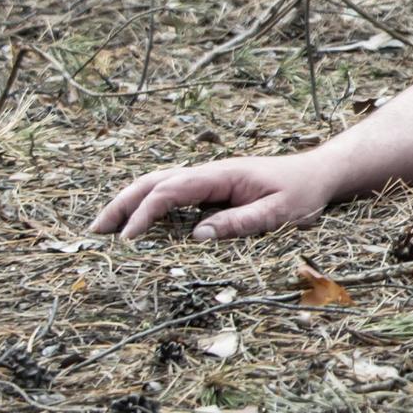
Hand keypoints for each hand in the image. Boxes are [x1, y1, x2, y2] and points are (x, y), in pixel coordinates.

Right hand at [90, 153, 337, 240]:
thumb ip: (241, 222)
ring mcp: (208, 179)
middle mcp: (208, 172)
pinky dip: (146, 204)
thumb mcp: (279, 212)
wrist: (319, 174)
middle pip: (153, 182)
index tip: (128, 240)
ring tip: (103, 229)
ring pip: (157, 184)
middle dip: (121, 204)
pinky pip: (171, 193)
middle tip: (94, 232)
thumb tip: (197, 236)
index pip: (171, 190)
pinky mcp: (211, 188)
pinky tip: (134, 222)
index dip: (145, 214)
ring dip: (128, 203)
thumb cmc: (303, 193)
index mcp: (221, 175)